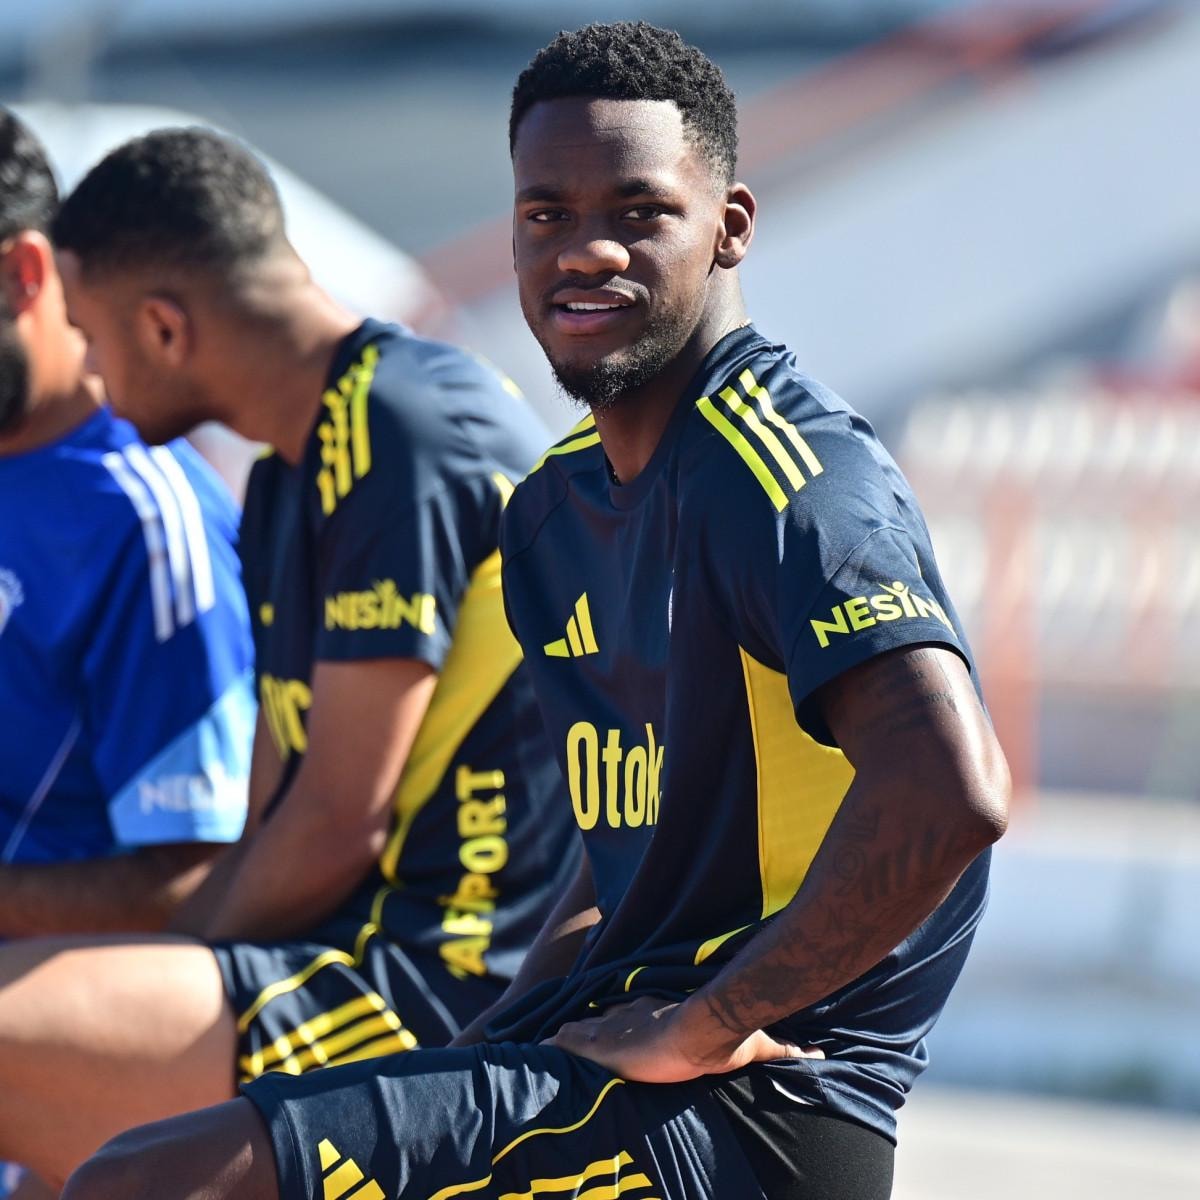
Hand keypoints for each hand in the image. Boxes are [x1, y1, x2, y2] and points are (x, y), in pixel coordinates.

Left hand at [544, 995, 822, 1082]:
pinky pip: (573, 1043)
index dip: (623, 1022)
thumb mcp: (755, 1044)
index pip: (638, 1016)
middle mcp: (635, 1017)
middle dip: (590, 1029)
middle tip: (569, 1035)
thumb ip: (785, 1048)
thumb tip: (820, 1054)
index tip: (613, 1029)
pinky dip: (557, 1045)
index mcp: (662, 1015)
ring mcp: (617, 1030)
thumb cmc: (723, 1035)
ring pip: (585, 1031)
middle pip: (606, 1022)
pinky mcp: (604, 1045)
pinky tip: (541, 1045)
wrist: (703, 1030)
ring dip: (569, 1038)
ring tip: (545, 1043)